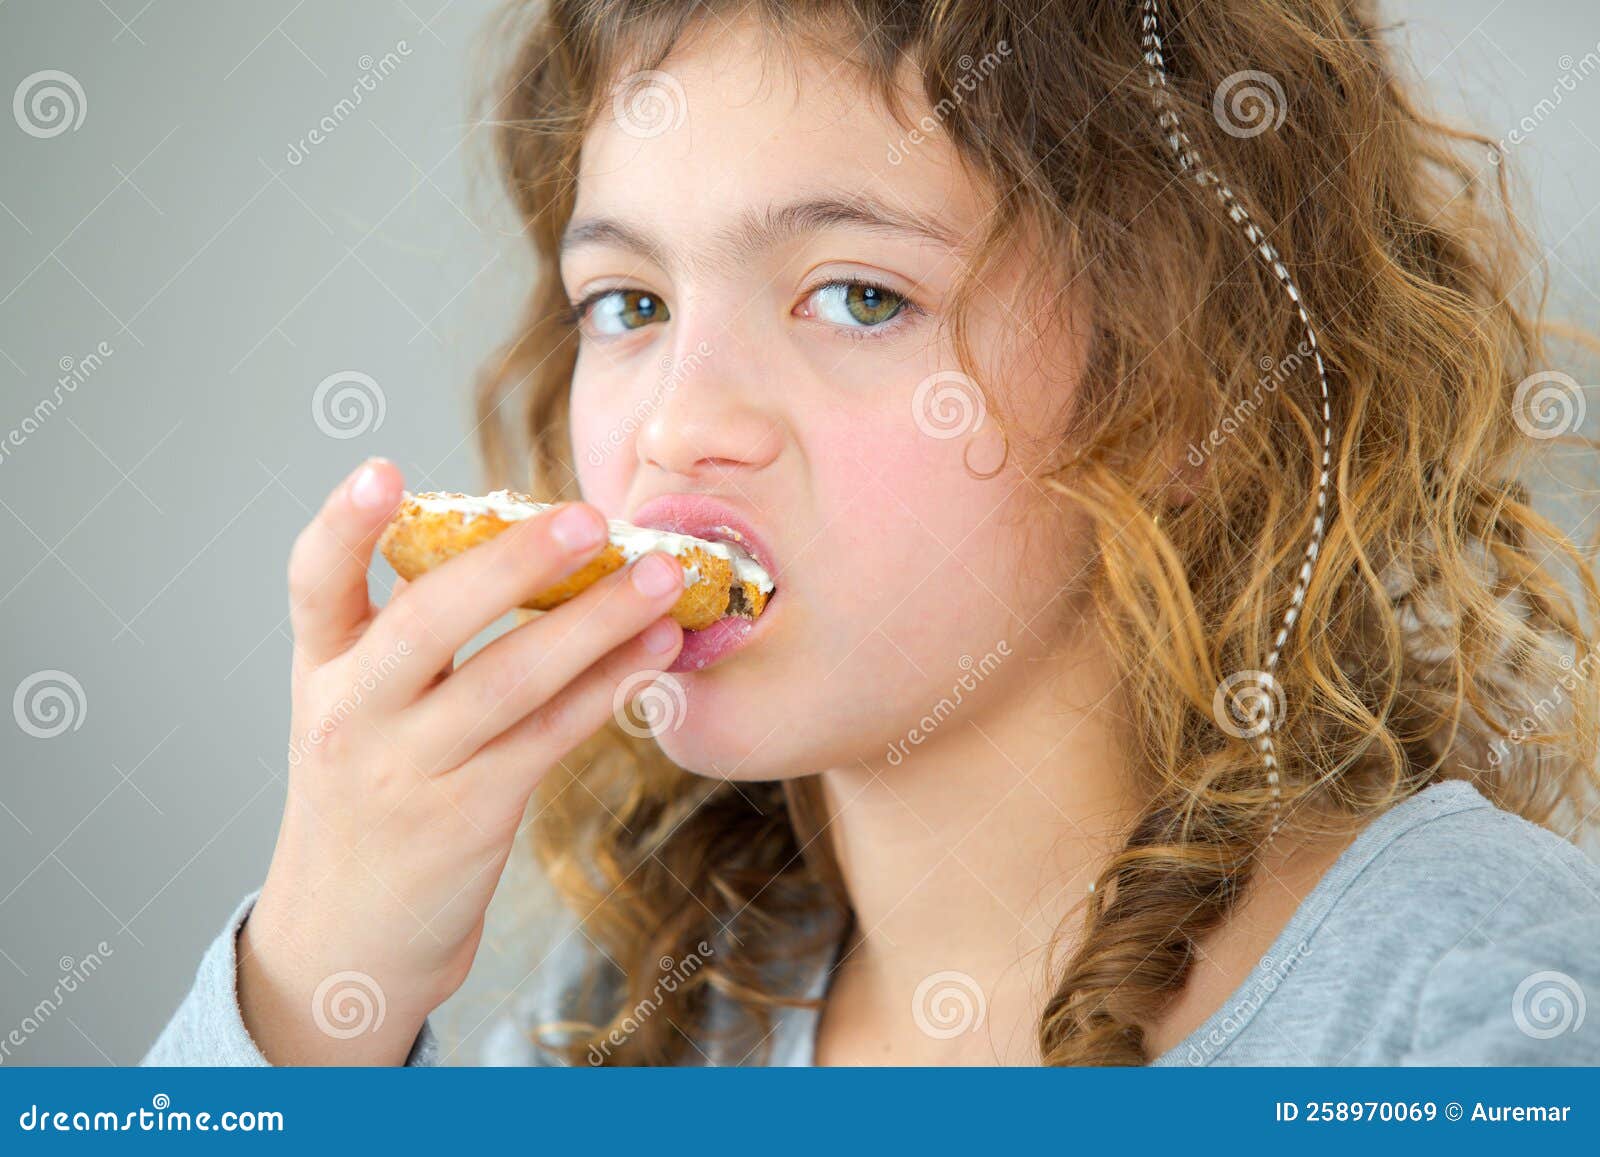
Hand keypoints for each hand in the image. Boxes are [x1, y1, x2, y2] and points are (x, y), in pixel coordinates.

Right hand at [236, 458, 683, 1063]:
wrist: (351, 934)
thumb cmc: (373, 794)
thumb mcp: (361, 708)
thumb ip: (413, 635)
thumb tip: (529, 545)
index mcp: (323, 669)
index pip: (315, 583)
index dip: (343, 525)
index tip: (383, 470)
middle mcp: (354, 713)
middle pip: (429, 620)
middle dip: (514, 563)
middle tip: (589, 518)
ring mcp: (409, 768)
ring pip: (510, 678)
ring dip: (595, 622)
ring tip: (661, 577)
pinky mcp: (469, 814)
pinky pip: (550, 735)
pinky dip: (609, 687)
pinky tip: (655, 651)